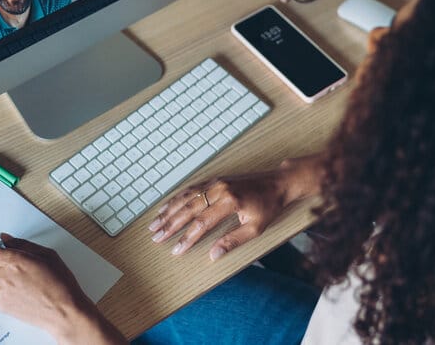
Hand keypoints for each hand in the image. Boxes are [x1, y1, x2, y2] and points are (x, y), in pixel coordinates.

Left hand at [0, 233, 124, 343]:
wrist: (63, 312)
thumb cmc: (60, 283)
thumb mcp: (47, 255)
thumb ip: (22, 244)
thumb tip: (5, 238)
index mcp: (14, 261)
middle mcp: (4, 277)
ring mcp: (1, 293)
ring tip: (15, 273)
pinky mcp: (2, 305)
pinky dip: (2, 286)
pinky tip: (20, 287)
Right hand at [148, 155, 324, 260]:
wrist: (279, 182)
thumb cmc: (270, 206)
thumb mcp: (256, 228)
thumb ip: (233, 241)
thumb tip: (213, 255)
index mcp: (230, 202)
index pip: (202, 223)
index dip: (187, 238)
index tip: (175, 250)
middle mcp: (219, 189)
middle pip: (189, 208)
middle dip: (170, 224)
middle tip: (156, 236)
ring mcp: (216, 182)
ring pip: (187, 196)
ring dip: (169, 209)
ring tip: (155, 222)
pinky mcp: (216, 179)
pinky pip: (192, 188)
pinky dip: (178, 197)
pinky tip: (169, 205)